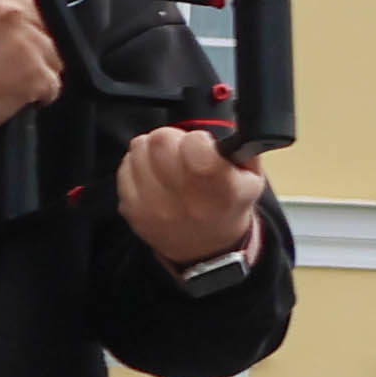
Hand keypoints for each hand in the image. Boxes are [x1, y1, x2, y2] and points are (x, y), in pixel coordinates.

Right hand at [0, 0, 59, 144]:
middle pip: (54, 30)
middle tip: (11, 62)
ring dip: (39, 72)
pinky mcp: (34, 72)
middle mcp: (12, 13)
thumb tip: (33, 10)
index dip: (40, 22)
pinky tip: (11, 92)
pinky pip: (53, 85)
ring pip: (56, 58)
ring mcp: (26, 43)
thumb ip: (1, 7)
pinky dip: (38, 95)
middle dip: (40, 48)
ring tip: (7, 78)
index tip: (30, 35)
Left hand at [114, 119, 266, 271]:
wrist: (206, 249)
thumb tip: (218, 127)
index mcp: (221, 191)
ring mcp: (153, 205)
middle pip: (161, 140)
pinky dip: (138, 165)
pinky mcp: (131, 208)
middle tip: (181, 150)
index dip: (198, 138)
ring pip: (138, 149)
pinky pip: (124, 167)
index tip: (202, 146)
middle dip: (172, 137)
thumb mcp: (252, 180)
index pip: (195, 143)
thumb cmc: (228, 208)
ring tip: (166, 162)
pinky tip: (153, 174)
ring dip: (152, 149)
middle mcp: (185, 200)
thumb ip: (239, 149)